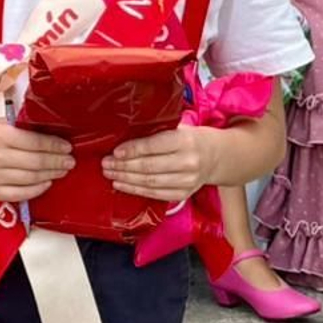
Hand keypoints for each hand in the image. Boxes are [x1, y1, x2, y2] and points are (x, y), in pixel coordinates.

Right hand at [0, 116, 72, 201]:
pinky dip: (35, 190)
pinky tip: (46, 183)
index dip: (54, 146)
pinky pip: (18, 194)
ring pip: (29, 179)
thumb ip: (23, 129)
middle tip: (70, 161)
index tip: (67, 147)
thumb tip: (53, 136)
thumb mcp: (1, 122)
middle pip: (35, 162)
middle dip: (56, 162)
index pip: (34, 142)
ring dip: (50, 175)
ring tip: (62, 171)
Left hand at [102, 124, 217, 200]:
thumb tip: (124, 138)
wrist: (216, 157)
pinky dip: (136, 190)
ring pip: (150, 182)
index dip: (133, 150)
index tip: (115, 152)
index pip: (155, 146)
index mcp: (185, 141)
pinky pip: (155, 194)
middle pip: (149, 166)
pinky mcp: (183, 194)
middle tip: (106, 164)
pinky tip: (121, 185)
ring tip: (110, 174)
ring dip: (126, 179)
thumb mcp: (179, 128)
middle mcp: (188, 162)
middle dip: (124, 166)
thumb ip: (156, 132)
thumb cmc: (191, 139)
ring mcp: (187, 181)